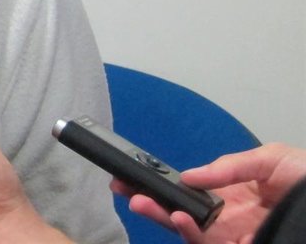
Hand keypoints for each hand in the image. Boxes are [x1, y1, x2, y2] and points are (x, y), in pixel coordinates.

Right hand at [121, 143, 305, 243]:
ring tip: (143, 203)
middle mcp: (227, 219)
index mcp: (231, 195)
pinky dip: (192, 234)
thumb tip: (188, 175)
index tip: (133, 177)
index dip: (161, 186)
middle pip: (180, 215)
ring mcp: (233, 238)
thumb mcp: (271, 160)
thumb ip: (228, 167)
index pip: (187, 193)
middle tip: (125, 191)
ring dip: (163, 218)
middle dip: (151, 203)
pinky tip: (184, 219)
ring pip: (189, 234)